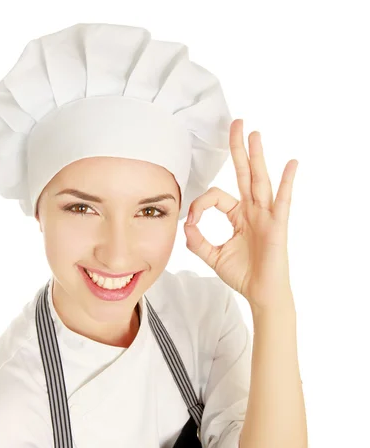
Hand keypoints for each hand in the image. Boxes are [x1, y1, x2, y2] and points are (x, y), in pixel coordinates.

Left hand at [184, 119, 297, 310]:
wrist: (260, 293)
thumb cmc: (242, 274)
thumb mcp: (212, 256)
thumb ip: (197, 242)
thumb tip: (186, 226)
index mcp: (238, 215)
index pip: (216, 196)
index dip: (200, 205)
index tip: (192, 221)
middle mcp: (253, 210)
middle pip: (244, 174)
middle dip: (239, 150)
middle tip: (236, 124)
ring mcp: (266, 215)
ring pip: (260, 180)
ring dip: (257, 157)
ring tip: (254, 134)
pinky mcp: (277, 225)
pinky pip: (282, 200)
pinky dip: (286, 182)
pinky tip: (291, 164)